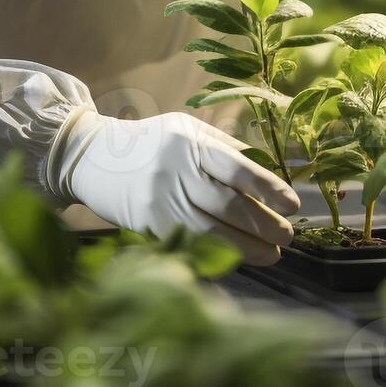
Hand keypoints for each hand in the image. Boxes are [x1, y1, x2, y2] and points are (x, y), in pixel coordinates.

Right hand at [54, 109, 299, 264]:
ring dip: (248, 247)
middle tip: (287, 235)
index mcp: (190, 142)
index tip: (293, 204)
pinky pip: (190, 243)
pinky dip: (219, 253)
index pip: (239, 168)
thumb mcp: (188, 130)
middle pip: (229, 205)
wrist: (93, 156)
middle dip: (265, 224)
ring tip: (273, 253)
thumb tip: (272, 174)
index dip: (269, 189)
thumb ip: (227, 149)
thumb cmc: (152, 143)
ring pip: (212, 231)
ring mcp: (158, 200)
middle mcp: (174, 170)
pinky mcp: (147, 224)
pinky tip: (239, 256)